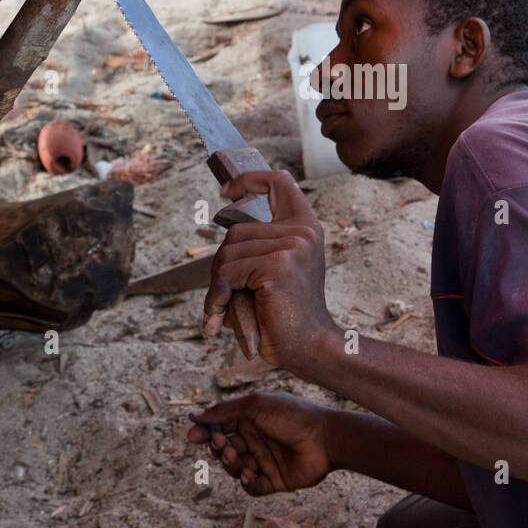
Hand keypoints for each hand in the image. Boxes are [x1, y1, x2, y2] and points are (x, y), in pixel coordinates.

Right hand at [187, 392, 333, 494]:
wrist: (325, 438)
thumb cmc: (293, 415)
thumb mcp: (256, 405)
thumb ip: (224, 411)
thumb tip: (193, 416)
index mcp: (250, 419)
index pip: (219, 427)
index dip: (205, 432)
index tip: (192, 436)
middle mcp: (254, 440)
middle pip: (223, 449)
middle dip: (218, 447)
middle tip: (222, 443)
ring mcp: (263, 461)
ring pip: (233, 468)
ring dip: (230, 463)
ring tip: (237, 456)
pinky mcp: (273, 480)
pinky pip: (250, 486)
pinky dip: (246, 481)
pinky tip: (249, 472)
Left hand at [202, 169, 340, 372]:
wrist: (309, 346)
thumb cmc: (286, 312)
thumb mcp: (276, 268)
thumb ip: (258, 244)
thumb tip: (222, 221)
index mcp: (306, 226)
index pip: (278, 182)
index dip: (249, 180)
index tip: (225, 191)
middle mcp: (302, 230)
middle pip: (237, 229)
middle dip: (222, 262)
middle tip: (222, 294)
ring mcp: (292, 245)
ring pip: (229, 251)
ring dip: (218, 284)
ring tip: (224, 308)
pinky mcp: (278, 265)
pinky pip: (228, 273)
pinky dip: (217, 296)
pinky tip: (221, 315)